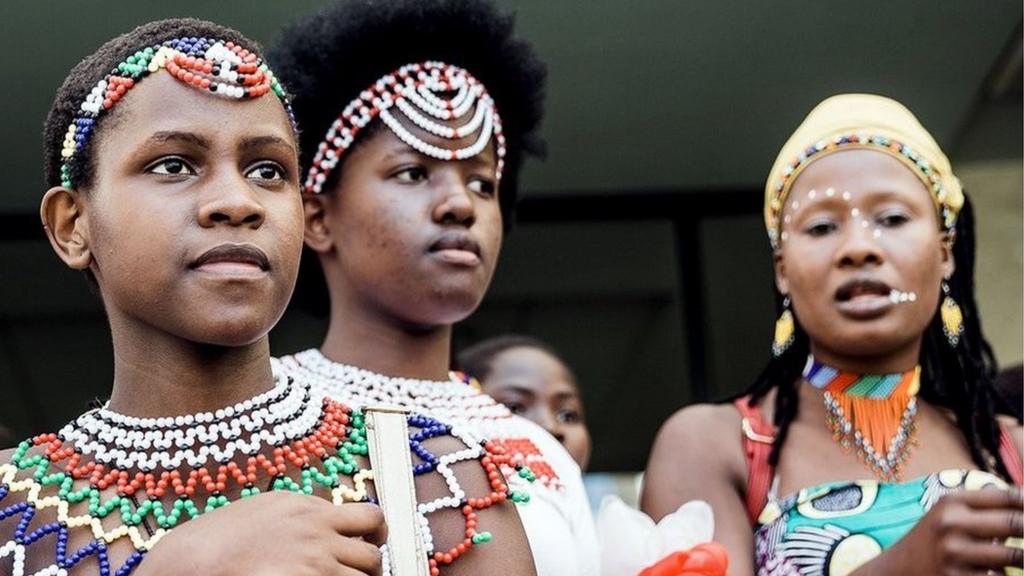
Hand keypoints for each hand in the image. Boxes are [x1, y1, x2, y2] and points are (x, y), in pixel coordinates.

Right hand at [135, 491, 386, 575]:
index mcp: (310, 508)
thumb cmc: (217, 538)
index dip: (375, 534)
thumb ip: (300, 514)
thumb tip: (322, 520)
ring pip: (364, 575)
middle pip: (373, 551)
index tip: (371, 543)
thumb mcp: (264, 509)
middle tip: (364, 574)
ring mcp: (315, 560)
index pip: (369, 516)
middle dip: (372, 566)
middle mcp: (319, 531)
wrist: (192, 560)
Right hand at [857, 488, 1022, 574]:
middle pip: (1016, 523)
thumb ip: (979, 505)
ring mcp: (955, 553)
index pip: (1007, 496)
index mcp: (952, 502)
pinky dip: (1006, 574)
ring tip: (1022, 556)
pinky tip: (1001, 571)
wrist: (897, 568)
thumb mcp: (946, 513)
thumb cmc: (932, 539)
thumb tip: (1022, 501)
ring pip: (1015, 556)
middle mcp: (952, 524)